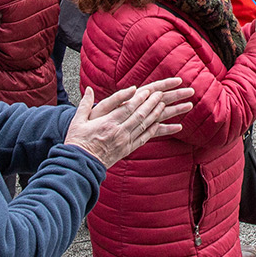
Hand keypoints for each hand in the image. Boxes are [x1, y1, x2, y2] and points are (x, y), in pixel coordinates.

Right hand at [62, 79, 194, 167]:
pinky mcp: (129, 149)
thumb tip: (90, 90)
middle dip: (158, 103)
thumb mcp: (78, 121)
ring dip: (163, 114)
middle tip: (170, 94)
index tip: (150, 91)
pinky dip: (161, 131)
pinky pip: (147, 138)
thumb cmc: (77, 142)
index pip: (128, 107)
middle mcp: (119, 132)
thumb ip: (85, 104)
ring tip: (177, 107)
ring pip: (148, 125)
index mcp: (108, 123)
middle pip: (142, 115)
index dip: (140, 99)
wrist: (79, 166)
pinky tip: (172, 127)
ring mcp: (126, 141)